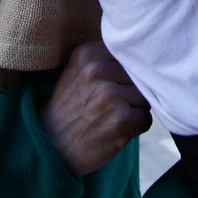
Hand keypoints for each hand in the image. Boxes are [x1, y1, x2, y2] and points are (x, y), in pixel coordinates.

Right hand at [40, 43, 151, 176]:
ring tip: (110, 117)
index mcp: (88, 53)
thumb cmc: (70, 108)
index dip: (123, 75)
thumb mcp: (79, 72)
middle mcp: (97, 70)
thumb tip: (145, 57)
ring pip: (144, 98)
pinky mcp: (121, 118)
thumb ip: (106, 60)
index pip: (128, 57)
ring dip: (133, 110)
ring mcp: (109, 94)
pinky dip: (136, 128)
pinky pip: (146, 119)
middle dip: (129, 93)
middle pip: (139, 77)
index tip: (108, 86)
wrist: (51, 145)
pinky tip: (115, 130)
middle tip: (107, 106)